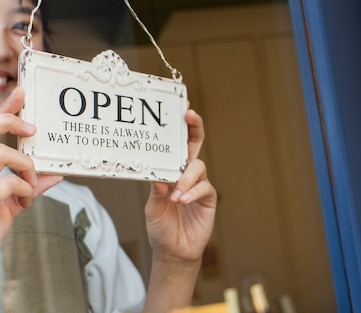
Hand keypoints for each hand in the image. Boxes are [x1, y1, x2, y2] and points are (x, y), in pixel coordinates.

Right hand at [0, 87, 61, 292]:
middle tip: (32, 129)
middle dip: (7, 119)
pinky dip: (23, 188)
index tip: (21, 92)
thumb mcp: (5, 204)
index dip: (2, 108)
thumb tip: (55, 175)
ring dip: (24, 165)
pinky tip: (24, 200)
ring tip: (30, 183)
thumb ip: (27, 187)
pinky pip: (7, 183)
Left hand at [144, 109, 216, 262]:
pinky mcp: (208, 198)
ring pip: (197, 167)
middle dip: (194, 128)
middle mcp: (186, 174)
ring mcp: (198, 185)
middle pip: (194, 145)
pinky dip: (192, 192)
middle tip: (190, 116)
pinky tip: (183, 200)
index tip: (181, 109)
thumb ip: (157, 188)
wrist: (173, 250)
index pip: (177, 146)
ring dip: (185, 179)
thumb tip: (160, 172)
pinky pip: (204, 187)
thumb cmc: (161, 226)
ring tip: (175, 196)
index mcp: (171, 171)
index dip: (181, 128)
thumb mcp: (153, 206)